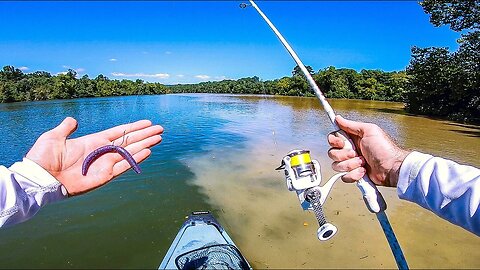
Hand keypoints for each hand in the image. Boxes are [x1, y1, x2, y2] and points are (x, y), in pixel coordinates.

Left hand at [26, 117, 163, 195]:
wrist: (40, 178)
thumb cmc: (43, 157)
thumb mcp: (53, 137)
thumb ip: (66, 128)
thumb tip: (73, 120)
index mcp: (93, 141)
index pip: (118, 132)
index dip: (133, 127)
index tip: (147, 123)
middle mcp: (102, 152)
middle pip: (129, 141)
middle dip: (144, 135)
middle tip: (160, 129)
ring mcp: (104, 164)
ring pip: (130, 152)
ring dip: (145, 145)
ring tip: (158, 138)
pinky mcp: (104, 176)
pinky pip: (124, 166)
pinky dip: (136, 159)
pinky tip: (147, 151)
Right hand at [327, 115, 409, 186]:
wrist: (392, 168)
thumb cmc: (385, 149)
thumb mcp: (369, 130)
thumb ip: (351, 125)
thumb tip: (338, 118)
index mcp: (352, 138)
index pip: (333, 138)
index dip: (335, 141)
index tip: (342, 143)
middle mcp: (350, 150)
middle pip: (332, 153)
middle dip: (344, 155)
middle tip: (356, 153)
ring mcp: (351, 163)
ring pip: (337, 165)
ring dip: (350, 165)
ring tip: (363, 163)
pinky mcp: (354, 174)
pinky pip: (344, 176)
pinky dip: (354, 175)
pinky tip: (363, 171)